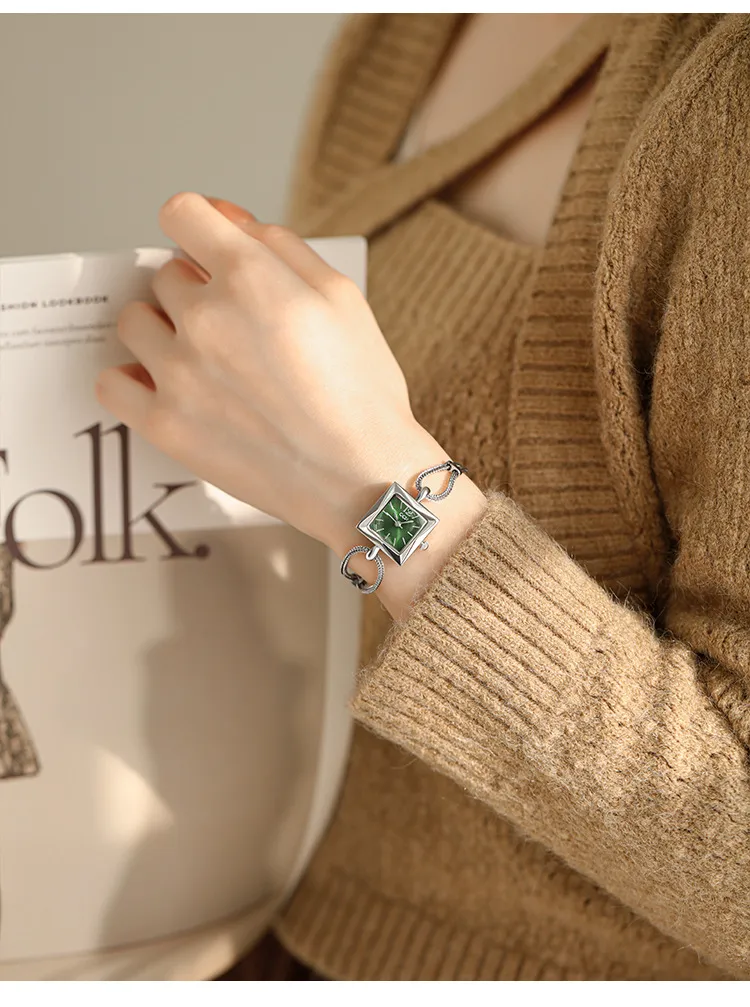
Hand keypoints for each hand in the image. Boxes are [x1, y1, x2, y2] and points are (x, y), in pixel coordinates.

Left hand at [96, 193, 442, 553]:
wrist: (360, 477)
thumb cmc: (362, 390)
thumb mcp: (342, 297)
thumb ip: (281, 246)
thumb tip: (229, 220)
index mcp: (250, 276)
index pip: (182, 213)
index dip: (199, 229)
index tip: (210, 252)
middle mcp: (205, 317)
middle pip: (165, 275)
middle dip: (196, 292)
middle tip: (237, 332)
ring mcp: (178, 372)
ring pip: (135, 322)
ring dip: (162, 331)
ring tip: (203, 362)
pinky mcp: (163, 424)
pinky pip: (113, 381)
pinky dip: (134, 380)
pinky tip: (167, 388)